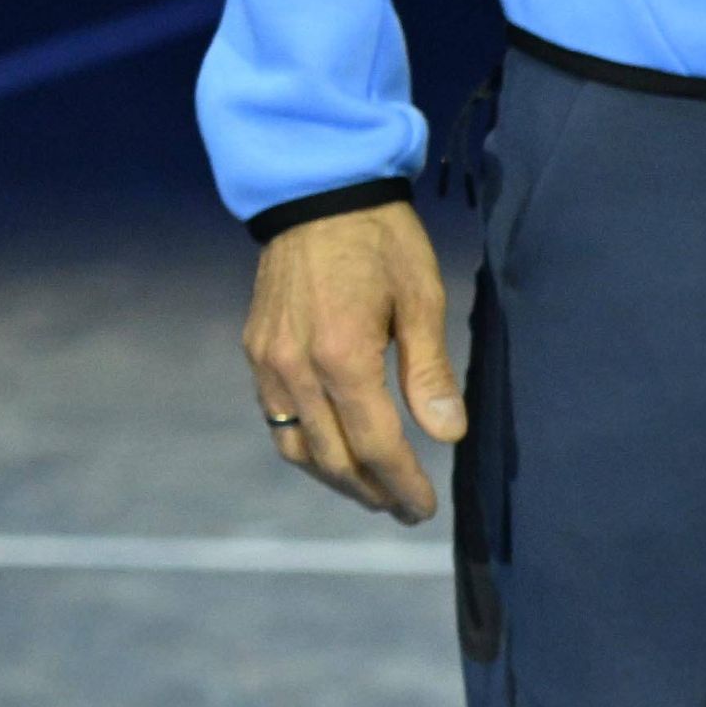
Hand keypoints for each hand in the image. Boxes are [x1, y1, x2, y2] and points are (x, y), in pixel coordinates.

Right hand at [244, 200, 462, 521]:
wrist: (315, 195)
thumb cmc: (380, 243)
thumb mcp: (422, 300)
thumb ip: (430, 373)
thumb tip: (448, 435)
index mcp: (342, 356)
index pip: (376, 446)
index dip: (402, 484)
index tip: (424, 509)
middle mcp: (296, 367)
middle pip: (334, 458)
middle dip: (372, 492)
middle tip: (404, 510)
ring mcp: (268, 361)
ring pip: (297, 447)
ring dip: (336, 479)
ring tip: (374, 492)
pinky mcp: (257, 352)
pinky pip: (277, 418)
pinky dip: (307, 447)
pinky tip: (337, 452)